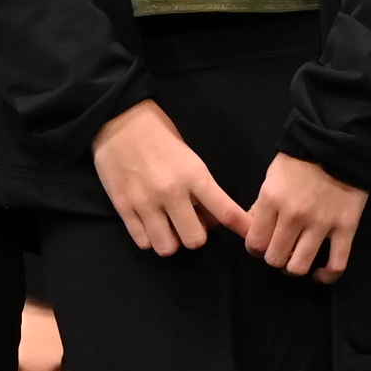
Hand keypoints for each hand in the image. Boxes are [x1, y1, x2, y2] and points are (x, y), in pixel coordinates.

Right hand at [93, 100, 248, 257]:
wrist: (119, 122)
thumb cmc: (161, 136)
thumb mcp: (191, 158)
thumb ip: (202, 189)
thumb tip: (212, 218)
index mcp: (195, 176)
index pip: (226, 211)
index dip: (242, 228)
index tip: (250, 235)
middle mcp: (172, 193)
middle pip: (195, 240)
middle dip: (197, 235)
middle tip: (191, 223)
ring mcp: (146, 202)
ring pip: (167, 248)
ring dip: (172, 241)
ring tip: (170, 228)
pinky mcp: (123, 208)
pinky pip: (143, 241)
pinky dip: (150, 239)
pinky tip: (151, 226)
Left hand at [244, 154, 370, 281]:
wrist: (341, 143)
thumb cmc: (302, 158)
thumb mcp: (272, 176)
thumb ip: (263, 205)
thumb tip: (256, 229)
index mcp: (272, 200)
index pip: (255, 242)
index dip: (256, 249)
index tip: (262, 245)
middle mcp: (294, 216)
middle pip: (275, 258)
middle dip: (275, 258)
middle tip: (281, 250)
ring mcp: (321, 223)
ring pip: (299, 266)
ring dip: (295, 268)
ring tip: (298, 260)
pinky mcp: (346, 227)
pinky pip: (337, 263)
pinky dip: (327, 275)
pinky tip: (320, 274)